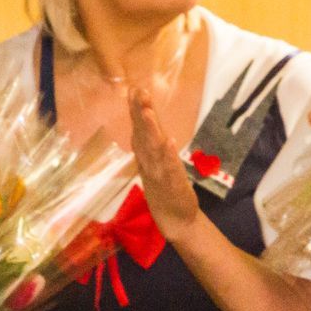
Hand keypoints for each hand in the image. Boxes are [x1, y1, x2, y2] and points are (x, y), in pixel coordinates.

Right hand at [129, 88, 202, 238]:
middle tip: (136, 90)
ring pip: (153, 148)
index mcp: (147, 156)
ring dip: (150, 130)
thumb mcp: (155, 166)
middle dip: (140, 112)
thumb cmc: (166, 192)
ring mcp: (159, 174)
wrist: (176, 221)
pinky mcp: (172, 185)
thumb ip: (148, 147)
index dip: (136, 110)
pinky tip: (169, 141)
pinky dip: (168, 155)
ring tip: (147, 111)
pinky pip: (169, 168)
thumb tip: (139, 128)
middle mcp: (150, 162)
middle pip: (143, 134)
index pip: (140, 129)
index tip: (134, 89)